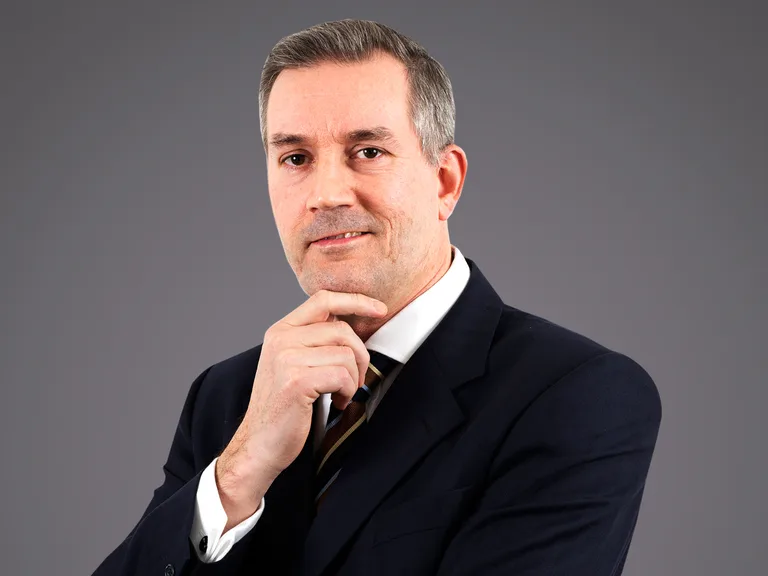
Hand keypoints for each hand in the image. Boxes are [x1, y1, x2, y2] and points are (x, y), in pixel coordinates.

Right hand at [215, 290, 386, 527]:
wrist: (259, 444)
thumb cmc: (283, 407)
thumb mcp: (294, 364)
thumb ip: (315, 341)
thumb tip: (354, 325)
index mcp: (281, 330)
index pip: (323, 299)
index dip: (356, 300)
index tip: (379, 308)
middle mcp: (281, 339)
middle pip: (342, 329)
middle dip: (360, 356)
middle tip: (356, 380)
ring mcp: (286, 358)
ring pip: (346, 354)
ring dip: (353, 379)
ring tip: (341, 395)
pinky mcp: (296, 381)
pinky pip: (342, 376)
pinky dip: (348, 392)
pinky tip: (337, 403)